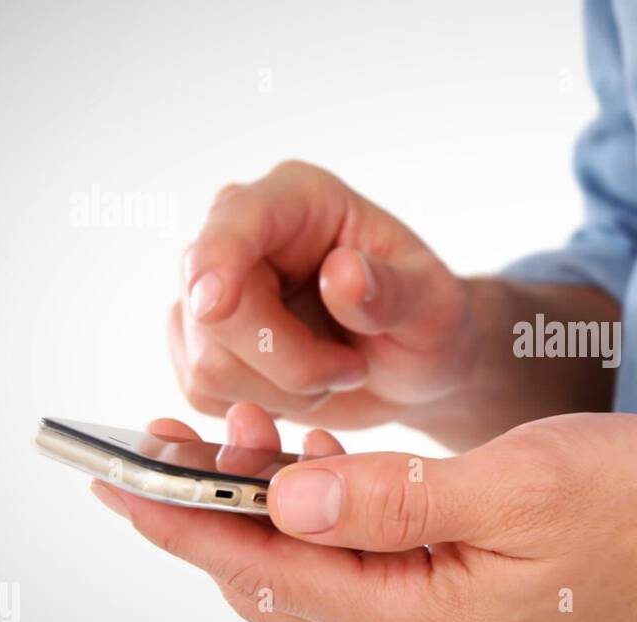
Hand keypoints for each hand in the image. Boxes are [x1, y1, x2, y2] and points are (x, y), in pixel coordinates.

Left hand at [90, 403, 636, 621]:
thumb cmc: (632, 505)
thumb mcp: (512, 487)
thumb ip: (392, 500)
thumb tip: (283, 500)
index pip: (267, 572)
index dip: (184, 522)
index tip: (120, 475)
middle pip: (272, 581)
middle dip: (209, 511)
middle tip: (172, 435)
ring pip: (307, 572)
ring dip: (262, 507)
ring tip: (244, 435)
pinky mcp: (448, 601)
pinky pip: (353, 565)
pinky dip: (317, 513)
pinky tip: (319, 463)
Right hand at [172, 160, 475, 429]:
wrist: (416, 367)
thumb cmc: (429, 324)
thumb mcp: (434, 307)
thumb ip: (394, 290)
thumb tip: (341, 273)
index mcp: (300, 200)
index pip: (236, 218)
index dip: (217, 260)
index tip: (214, 305)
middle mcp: (245, 234)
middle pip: (213, 311)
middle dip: (287, 362)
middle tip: (352, 367)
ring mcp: (217, 288)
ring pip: (206, 363)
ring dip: (282, 390)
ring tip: (337, 373)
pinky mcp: (204, 342)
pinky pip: (202, 392)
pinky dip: (261, 405)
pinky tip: (306, 388)